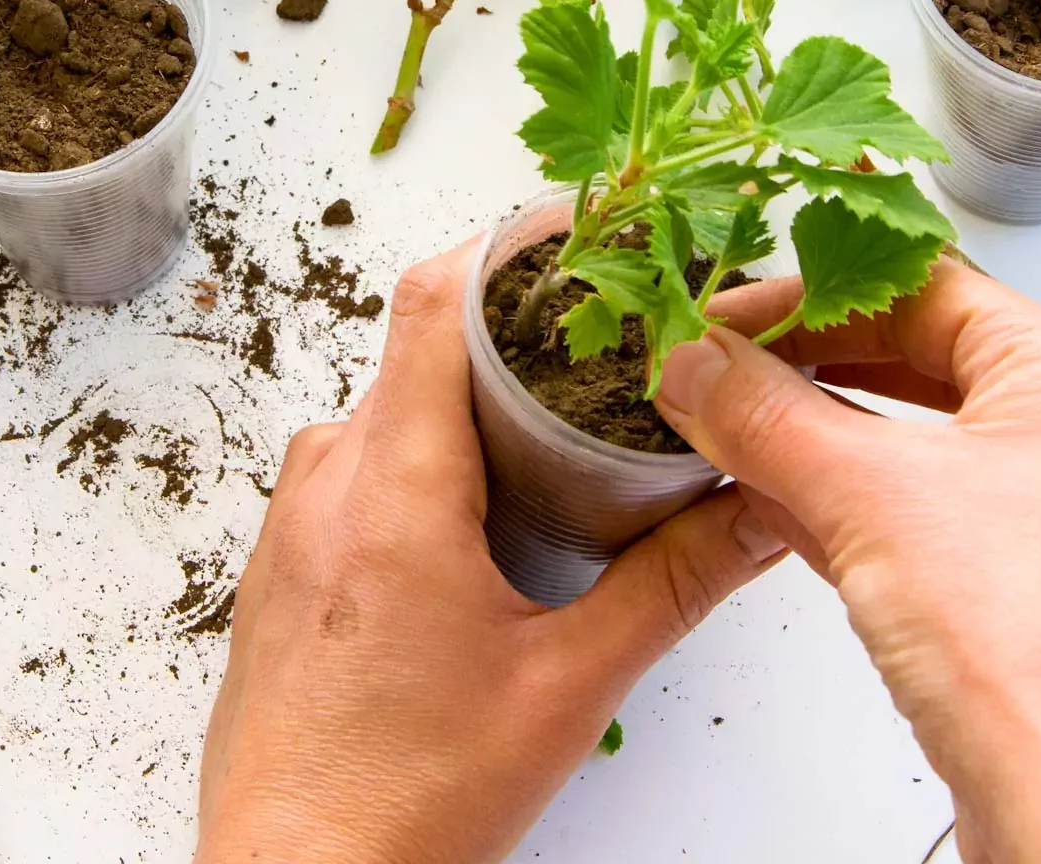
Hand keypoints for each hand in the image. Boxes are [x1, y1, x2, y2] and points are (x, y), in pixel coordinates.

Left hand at [196, 241, 787, 863]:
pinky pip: (357, 466)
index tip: (580, 238)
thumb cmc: (403, 801)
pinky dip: (426, 460)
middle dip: (518, 341)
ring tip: (562, 445)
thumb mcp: (566, 687)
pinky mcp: (285, 562)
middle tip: (610, 357)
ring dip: (471, 408)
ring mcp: (292, 520)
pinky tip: (487, 518)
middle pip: (422, 351)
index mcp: (391, 489)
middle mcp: (325, 483)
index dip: (507, 249)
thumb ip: (672, 583)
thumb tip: (756, 510)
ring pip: (392, 411)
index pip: (435, 302)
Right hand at [655, 262, 1040, 863]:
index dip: (814, 293)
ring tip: (731, 437)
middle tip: (721, 372)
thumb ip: (766, 416)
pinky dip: (853, 511)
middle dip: (810, 368)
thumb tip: (695, 361)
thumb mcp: (867, 498)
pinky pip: (932, 526)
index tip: (727, 317)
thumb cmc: (1033, 653)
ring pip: (925, 451)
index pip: (929, 287)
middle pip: (925, 364)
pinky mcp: (1036, 605)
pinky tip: (777, 514)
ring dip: (823, 442)